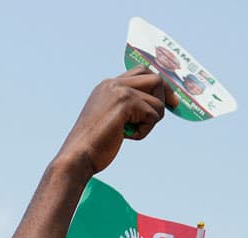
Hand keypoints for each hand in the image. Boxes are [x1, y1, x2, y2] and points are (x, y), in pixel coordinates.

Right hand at [56, 69, 171, 177]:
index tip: (169, 100)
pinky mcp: (125, 102)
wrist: (78, 155)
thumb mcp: (110, 120)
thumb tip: (153, 108)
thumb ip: (126, 109)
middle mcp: (113, 83)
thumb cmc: (93, 145)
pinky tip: (127, 137)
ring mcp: (119, 91)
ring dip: (152, 120)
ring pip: (157, 100)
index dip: (158, 86)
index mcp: (108, 86)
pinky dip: (145, 130)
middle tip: (167, 111)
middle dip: (165, 96)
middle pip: (155, 78)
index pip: (141, 72)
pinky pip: (152, 114)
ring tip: (133, 131)